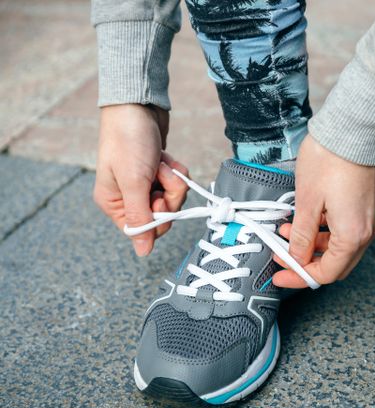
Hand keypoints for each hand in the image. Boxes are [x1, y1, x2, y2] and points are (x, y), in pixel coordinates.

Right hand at [93, 104, 188, 255]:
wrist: (138, 105)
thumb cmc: (129, 141)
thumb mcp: (134, 182)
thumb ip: (140, 218)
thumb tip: (142, 252)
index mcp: (113, 203)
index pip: (144, 229)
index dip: (159, 217)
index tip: (158, 197)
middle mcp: (128, 197)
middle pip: (163, 215)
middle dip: (169, 193)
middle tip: (160, 175)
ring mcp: (145, 184)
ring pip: (174, 198)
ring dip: (173, 179)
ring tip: (160, 162)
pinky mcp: (159, 173)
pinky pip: (178, 183)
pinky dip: (176, 170)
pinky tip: (165, 157)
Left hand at [273, 134, 374, 287]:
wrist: (354, 128)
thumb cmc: (329, 161)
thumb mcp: (307, 201)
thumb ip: (301, 236)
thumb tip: (297, 257)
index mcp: (352, 236)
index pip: (326, 273)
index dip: (299, 276)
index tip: (279, 273)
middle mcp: (367, 232)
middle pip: (336, 264)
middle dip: (307, 263)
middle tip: (282, 256)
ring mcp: (371, 219)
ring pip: (341, 247)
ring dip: (314, 245)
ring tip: (287, 230)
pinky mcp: (369, 206)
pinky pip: (347, 230)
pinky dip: (326, 231)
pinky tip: (306, 218)